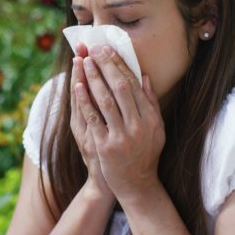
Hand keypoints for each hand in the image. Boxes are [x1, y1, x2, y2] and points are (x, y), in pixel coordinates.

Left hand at [76, 45, 164, 202]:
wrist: (137, 185)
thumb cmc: (145, 154)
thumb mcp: (156, 128)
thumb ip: (151, 103)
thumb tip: (144, 76)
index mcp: (151, 117)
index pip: (133, 84)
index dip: (119, 65)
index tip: (108, 50)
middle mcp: (138, 125)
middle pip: (119, 88)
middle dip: (105, 66)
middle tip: (94, 49)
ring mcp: (122, 136)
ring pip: (105, 100)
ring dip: (93, 78)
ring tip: (84, 62)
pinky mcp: (106, 146)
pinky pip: (93, 119)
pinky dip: (85, 101)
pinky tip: (78, 86)